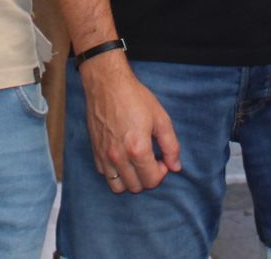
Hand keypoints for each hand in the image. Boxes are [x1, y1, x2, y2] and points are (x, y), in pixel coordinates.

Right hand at [78, 54, 182, 192]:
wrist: (107, 84)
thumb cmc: (135, 98)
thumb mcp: (160, 118)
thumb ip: (171, 146)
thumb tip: (175, 167)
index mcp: (137, 149)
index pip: (151, 181)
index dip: (161, 173)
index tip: (162, 160)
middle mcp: (118, 156)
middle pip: (135, 187)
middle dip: (147, 177)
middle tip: (150, 160)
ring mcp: (104, 155)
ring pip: (117, 186)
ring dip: (130, 180)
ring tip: (136, 163)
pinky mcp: (95, 151)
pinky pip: (104, 174)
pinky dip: (115, 172)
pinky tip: (122, 157)